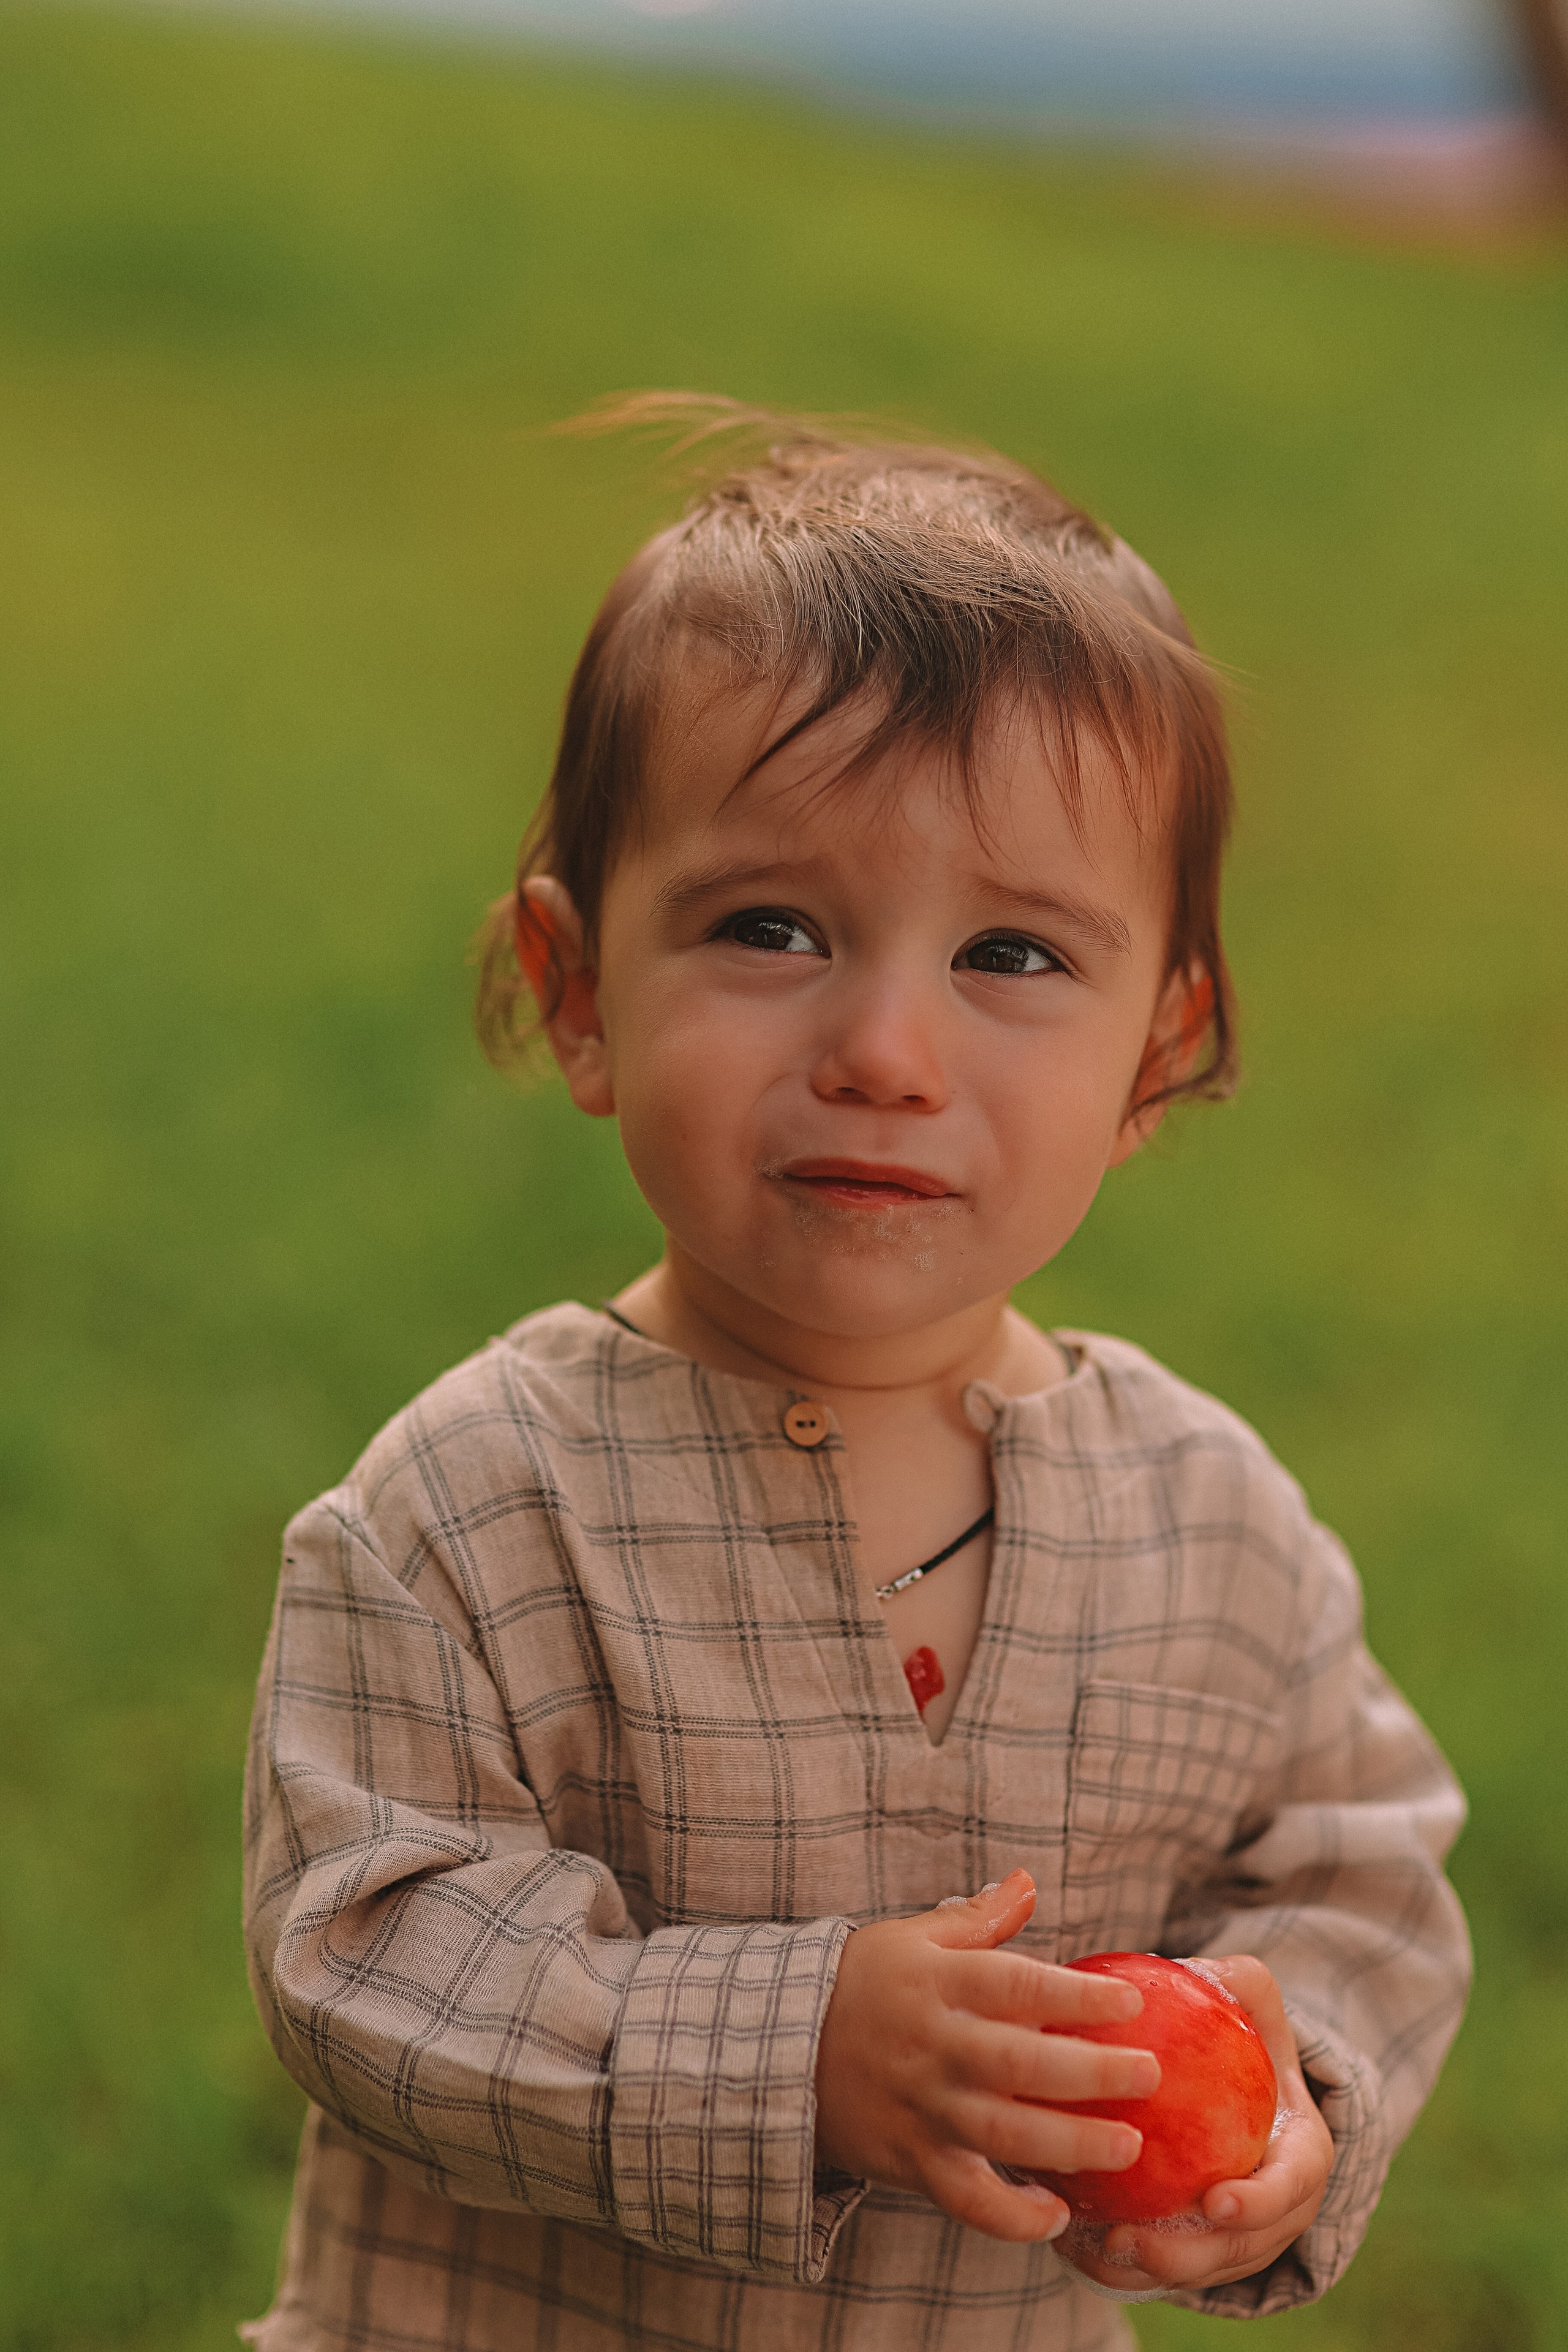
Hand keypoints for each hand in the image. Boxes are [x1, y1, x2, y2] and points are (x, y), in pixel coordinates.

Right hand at [814, 1870, 1159, 2242]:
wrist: (783, 2047)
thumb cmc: (863, 1984)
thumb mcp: (912, 1939)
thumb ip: (976, 1918)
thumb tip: (1027, 1882)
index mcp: (939, 1985)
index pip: (1017, 1985)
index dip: (1076, 1995)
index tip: (1131, 2002)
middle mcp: (935, 2048)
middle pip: (1020, 2065)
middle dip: (1091, 2073)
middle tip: (1150, 2075)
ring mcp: (922, 2108)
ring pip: (1002, 2136)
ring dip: (1069, 2146)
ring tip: (1128, 2148)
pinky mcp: (911, 2160)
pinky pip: (965, 2199)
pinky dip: (1010, 2217)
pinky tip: (1057, 2217)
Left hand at [1054, 1955, 1334, 2294]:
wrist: (1240, 2082)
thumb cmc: (1245, 2032)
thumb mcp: (1252, 1996)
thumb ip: (1239, 1984)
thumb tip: (1200, 1976)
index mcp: (1301, 2152)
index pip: (1291, 2185)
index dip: (1260, 2201)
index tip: (1216, 2201)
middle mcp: (1277, 2207)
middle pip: (1239, 2247)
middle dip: (1190, 2255)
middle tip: (1131, 2241)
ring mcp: (1240, 2235)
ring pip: (1199, 2269)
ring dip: (1149, 2270)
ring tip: (1096, 2252)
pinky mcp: (1200, 2247)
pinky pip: (1165, 2268)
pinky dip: (1126, 2268)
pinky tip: (1075, 2247)